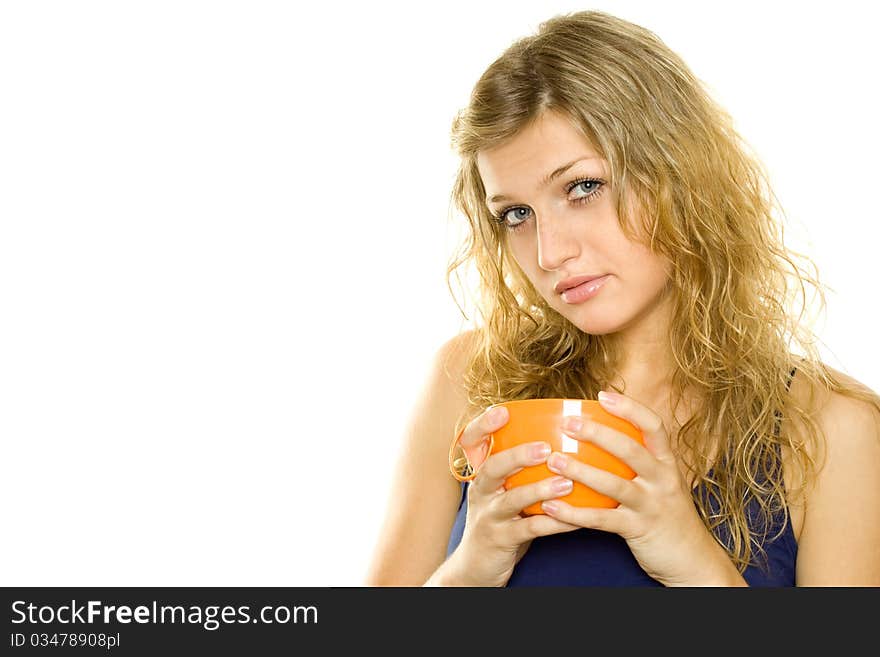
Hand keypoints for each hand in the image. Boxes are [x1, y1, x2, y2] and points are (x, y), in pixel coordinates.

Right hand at [453, 406, 580, 586]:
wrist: (476, 567)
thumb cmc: (500, 521)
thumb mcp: (502, 492)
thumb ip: (521, 469)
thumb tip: (563, 440)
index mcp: (481, 474)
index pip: (472, 442)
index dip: (484, 425)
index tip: (503, 411)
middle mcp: (481, 491)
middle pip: (492, 467)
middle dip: (518, 456)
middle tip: (546, 448)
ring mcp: (489, 516)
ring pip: (511, 500)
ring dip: (540, 490)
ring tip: (566, 483)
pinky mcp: (500, 540)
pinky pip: (529, 530)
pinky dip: (554, 523)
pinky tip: (576, 519)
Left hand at [539, 390, 733, 585]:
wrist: (692, 560)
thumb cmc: (666, 513)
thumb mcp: (661, 482)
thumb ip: (639, 461)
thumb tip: (599, 434)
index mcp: (667, 463)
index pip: (654, 426)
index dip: (630, 408)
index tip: (602, 395)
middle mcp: (663, 480)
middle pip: (631, 450)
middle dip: (598, 434)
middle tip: (568, 424)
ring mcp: (652, 505)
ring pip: (614, 485)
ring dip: (581, 471)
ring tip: (553, 461)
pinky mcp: (639, 530)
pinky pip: (603, 520)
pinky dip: (574, 513)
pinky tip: (550, 507)